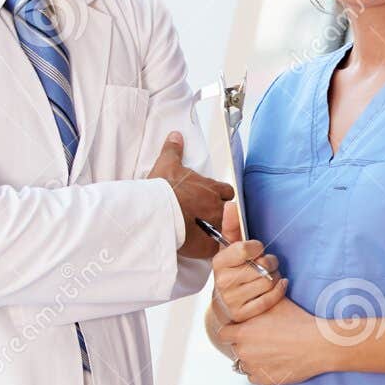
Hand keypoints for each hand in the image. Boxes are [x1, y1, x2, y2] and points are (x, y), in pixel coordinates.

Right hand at [148, 131, 233, 258]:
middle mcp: (217, 206)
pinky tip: (199, 249)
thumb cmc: (162, 188)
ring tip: (200, 233)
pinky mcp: (209, 244)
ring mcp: (215, 225)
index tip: (210, 198)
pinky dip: (208, 248)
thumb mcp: (167, 164)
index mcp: (211, 188)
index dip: (219, 195)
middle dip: (219, 212)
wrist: (157, 210)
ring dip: (215, 230)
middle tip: (204, 217)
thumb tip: (176, 135)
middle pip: (227, 210)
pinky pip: (214, 248)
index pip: (226, 191)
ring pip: (223, 229)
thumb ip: (174, 149)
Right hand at [211, 233, 286, 324]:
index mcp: (218, 262)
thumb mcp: (231, 249)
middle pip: (261, 266)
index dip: (257, 247)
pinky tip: (279, 284)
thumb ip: (232, 226)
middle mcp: (222, 282)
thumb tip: (231, 204)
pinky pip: (269, 300)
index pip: (244, 249)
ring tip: (270, 275)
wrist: (226, 303)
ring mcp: (231, 300)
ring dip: (275, 277)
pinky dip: (279, 290)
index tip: (258, 249)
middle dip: (271, 262)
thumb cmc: (234, 270)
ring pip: (267, 282)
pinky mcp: (242, 314)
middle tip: (269, 263)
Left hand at [215, 296, 329, 384]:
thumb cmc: (299, 322)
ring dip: (252, 358)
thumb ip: (262, 299)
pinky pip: (253, 377)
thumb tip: (261, 289)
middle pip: (235, 348)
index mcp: (242, 332)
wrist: (318, 344)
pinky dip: (261, 371)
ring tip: (271, 351)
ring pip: (244, 363)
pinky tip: (274, 362)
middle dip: (244, 344)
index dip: (233, 330)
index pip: (223, 333)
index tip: (243, 329)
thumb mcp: (278, 303)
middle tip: (262, 339)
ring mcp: (252, 367)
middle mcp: (243, 351)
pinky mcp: (263, 380)